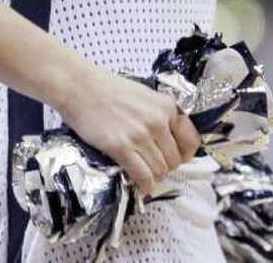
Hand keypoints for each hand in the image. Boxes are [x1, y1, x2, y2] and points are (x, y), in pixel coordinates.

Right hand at [57, 67, 200, 195]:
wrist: (81, 87)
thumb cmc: (109, 89)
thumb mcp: (145, 95)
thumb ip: (160, 115)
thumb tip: (170, 142)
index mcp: (167, 106)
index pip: (191, 141)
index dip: (184, 154)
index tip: (176, 158)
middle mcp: (158, 121)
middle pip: (174, 160)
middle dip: (165, 166)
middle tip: (153, 165)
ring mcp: (141, 135)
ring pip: (160, 170)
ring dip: (154, 176)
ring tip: (144, 173)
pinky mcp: (121, 148)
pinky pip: (143, 176)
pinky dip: (144, 184)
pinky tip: (140, 184)